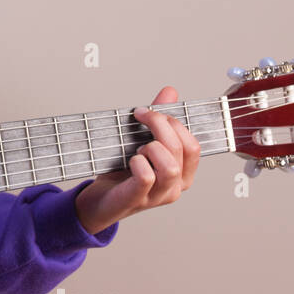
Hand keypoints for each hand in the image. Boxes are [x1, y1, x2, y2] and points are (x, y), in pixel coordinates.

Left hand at [73, 86, 199, 234]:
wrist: (99, 200)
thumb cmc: (122, 173)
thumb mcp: (142, 142)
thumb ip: (158, 120)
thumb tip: (170, 92)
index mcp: (183, 173)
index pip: (194, 145)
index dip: (174, 123)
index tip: (150, 110)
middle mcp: (176, 186)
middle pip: (181, 149)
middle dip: (160, 125)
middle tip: (140, 116)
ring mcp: (158, 196)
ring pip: (170, 166)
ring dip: (151, 147)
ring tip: (137, 148)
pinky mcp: (138, 199)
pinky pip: (146, 177)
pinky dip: (138, 163)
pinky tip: (130, 161)